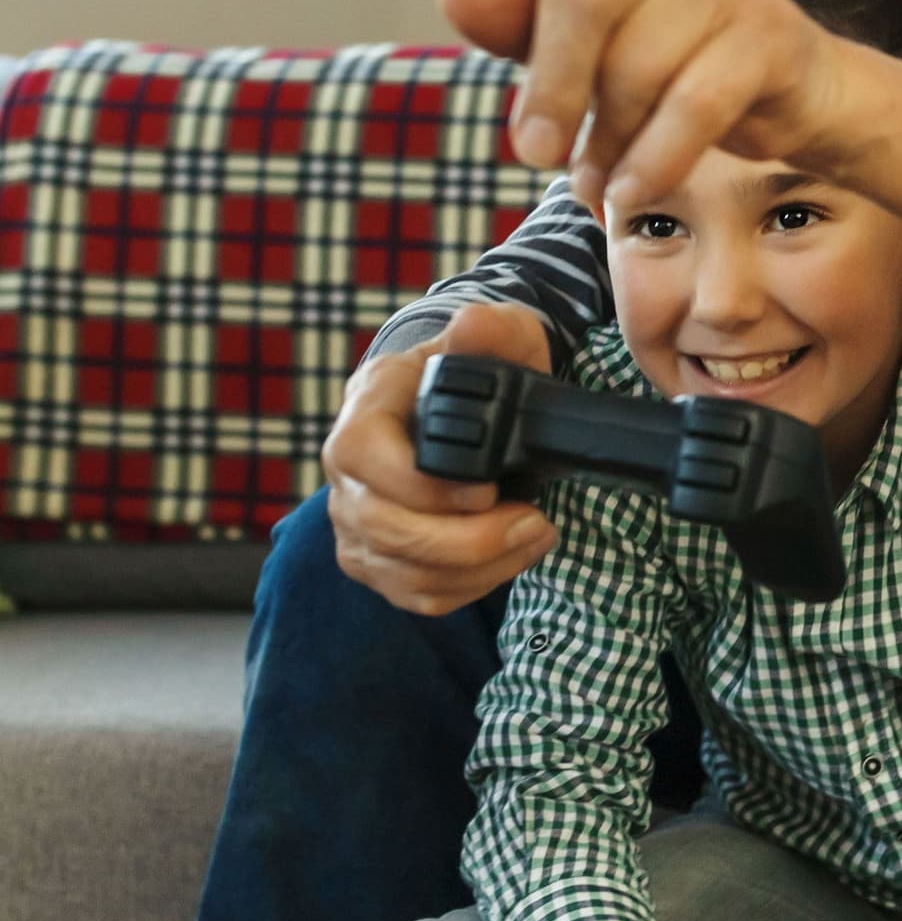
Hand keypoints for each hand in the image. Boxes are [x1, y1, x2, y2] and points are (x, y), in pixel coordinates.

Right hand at [322, 300, 556, 614]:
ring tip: (535, 535)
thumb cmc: (482, 370)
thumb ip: (492, 331)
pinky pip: (416, 594)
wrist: (470, 405)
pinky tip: (509, 556)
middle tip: (534, 523)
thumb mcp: (499, 338)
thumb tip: (476, 326)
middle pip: (383, 528)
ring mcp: (355, 518)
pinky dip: (470, 586)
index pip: (363, 457)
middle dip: (468, 541)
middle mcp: (347, 467)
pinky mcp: (377, 558)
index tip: (488, 492)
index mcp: (367, 406)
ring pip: (402, 571)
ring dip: (480, 567)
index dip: (423, 487)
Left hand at [438, 0, 847, 210]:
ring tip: (600, 179)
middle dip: (556, 84)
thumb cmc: (671, 66)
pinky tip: (630, 193)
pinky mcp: (770, 36)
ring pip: (639, 66)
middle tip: (534, 153)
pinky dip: (653, 161)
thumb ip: (521, 26)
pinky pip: (694, 107)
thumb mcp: (584, 54)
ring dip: (609, 142)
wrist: (797, 100)